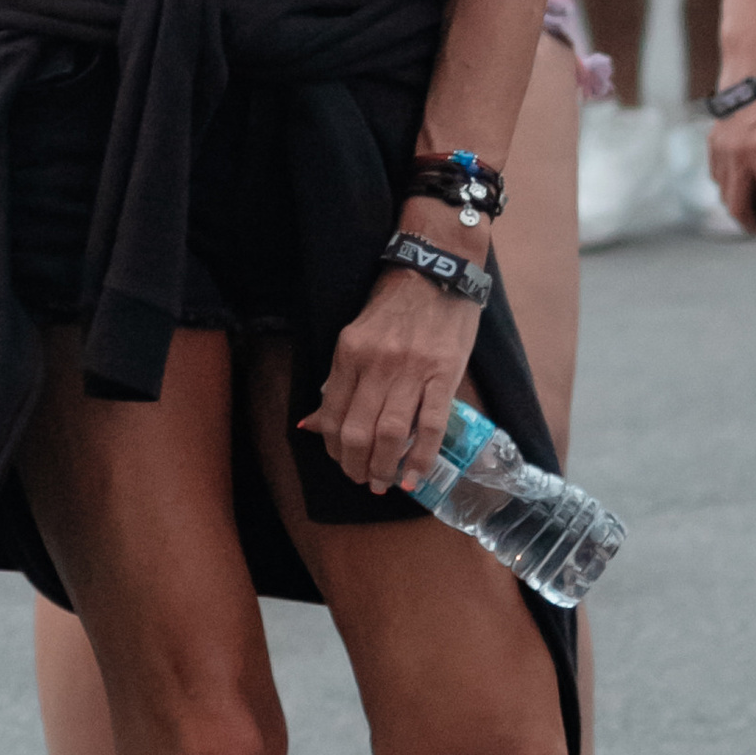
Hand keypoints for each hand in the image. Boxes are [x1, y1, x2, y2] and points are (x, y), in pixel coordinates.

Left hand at [302, 258, 474, 496]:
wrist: (437, 271)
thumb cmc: (395, 303)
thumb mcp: (356, 336)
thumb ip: (339, 381)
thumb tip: (311, 424)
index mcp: (349, 352)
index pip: (333, 413)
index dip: (333, 447)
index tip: (341, 461)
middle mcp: (376, 363)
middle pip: (358, 431)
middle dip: (356, 466)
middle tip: (363, 481)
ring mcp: (411, 370)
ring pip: (391, 434)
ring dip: (384, 468)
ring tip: (384, 484)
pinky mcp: (444, 375)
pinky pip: (431, 426)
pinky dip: (420, 458)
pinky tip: (413, 477)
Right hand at [706, 69, 755, 248]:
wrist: (752, 59)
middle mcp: (739, 153)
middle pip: (738, 207)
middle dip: (752, 224)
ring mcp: (721, 148)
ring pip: (725, 194)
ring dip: (739, 207)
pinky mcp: (712, 141)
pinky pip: (718, 176)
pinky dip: (730, 187)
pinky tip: (745, 185)